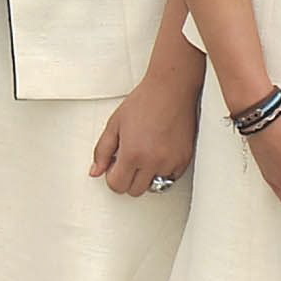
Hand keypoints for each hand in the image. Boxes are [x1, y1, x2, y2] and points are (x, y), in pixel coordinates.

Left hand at [94, 70, 199, 197]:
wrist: (171, 90)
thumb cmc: (144, 102)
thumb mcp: (114, 124)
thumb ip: (102, 151)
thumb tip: (95, 171)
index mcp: (132, 153)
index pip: (118, 186)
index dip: (112, 177)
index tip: (114, 166)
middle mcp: (153, 162)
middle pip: (135, 191)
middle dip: (128, 178)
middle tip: (128, 160)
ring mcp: (171, 162)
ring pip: (154, 186)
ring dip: (146, 175)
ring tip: (145, 153)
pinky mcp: (185, 160)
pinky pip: (171, 178)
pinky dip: (163, 171)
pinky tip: (158, 152)